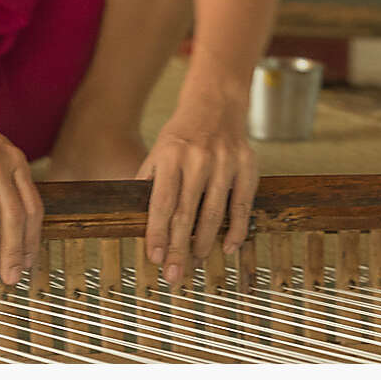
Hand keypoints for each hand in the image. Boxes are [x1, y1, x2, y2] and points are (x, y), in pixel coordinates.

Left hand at [136, 91, 256, 286]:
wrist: (216, 103)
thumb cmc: (182, 135)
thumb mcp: (158, 152)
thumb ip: (148, 183)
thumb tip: (133, 220)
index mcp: (170, 155)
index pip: (162, 201)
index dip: (158, 232)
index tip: (155, 258)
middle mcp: (197, 158)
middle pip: (186, 212)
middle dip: (179, 248)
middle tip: (174, 275)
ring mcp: (224, 161)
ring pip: (214, 212)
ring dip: (204, 243)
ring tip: (194, 262)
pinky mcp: (246, 165)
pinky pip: (242, 204)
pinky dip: (236, 229)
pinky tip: (227, 247)